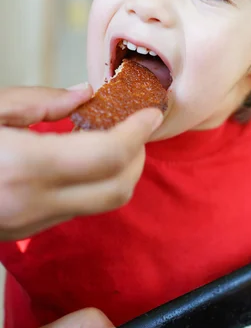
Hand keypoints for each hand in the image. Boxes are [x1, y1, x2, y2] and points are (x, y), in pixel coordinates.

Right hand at [0, 85, 162, 239]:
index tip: (150, 115)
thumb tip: (85, 95)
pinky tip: (81, 161)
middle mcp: (34, 203)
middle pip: (117, 190)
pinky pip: (78, 210)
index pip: (108, 155)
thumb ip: (38, 101)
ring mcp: (31, 223)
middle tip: (134, 129)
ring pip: (102, 205)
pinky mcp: (26, 232)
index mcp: (24, 165)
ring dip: (119, 173)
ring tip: (108, 140)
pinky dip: (94, 184)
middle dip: (137, 157)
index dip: (137, 132)